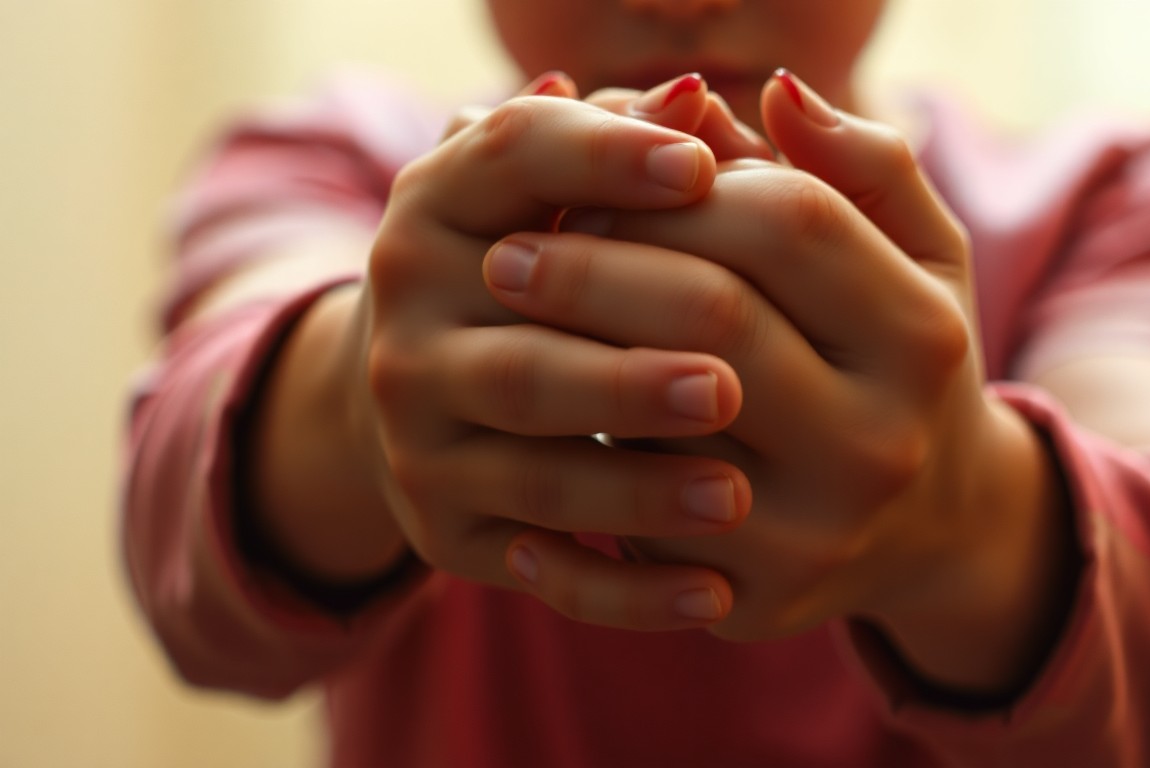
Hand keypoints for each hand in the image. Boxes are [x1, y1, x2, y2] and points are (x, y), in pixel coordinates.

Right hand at [330, 74, 766, 629]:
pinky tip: (710, 594)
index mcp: (432, 213)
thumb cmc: (528, 269)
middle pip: (523, 357)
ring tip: (736, 496)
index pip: (512, 162)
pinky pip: (540, 570)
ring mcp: (417, 442)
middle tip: (730, 384)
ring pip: (533, 471)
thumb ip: (623, 144)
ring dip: (636, 489)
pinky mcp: (444, 532)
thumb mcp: (549, 193)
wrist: (418, 388)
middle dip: (626, 375)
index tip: (706, 165)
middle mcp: (405, 330)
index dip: (604, 159)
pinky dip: (624, 589)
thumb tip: (702, 102)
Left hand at [485, 71, 1066, 689]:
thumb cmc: (905, 363)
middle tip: (506, 254)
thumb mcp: (922, 259)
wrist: (935, 529)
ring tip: (506, 327)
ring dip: (568, 365)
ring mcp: (818, 532)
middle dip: (593, 268)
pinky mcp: (759, 601)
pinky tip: (529, 432)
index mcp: (922, 335)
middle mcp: (881, 440)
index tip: (594, 181)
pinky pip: (633, 534)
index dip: (679, 187)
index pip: (788, 222)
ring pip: (657, 426)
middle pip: (715, 316)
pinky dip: (571, 473)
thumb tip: (773, 87)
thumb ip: (864, 167)